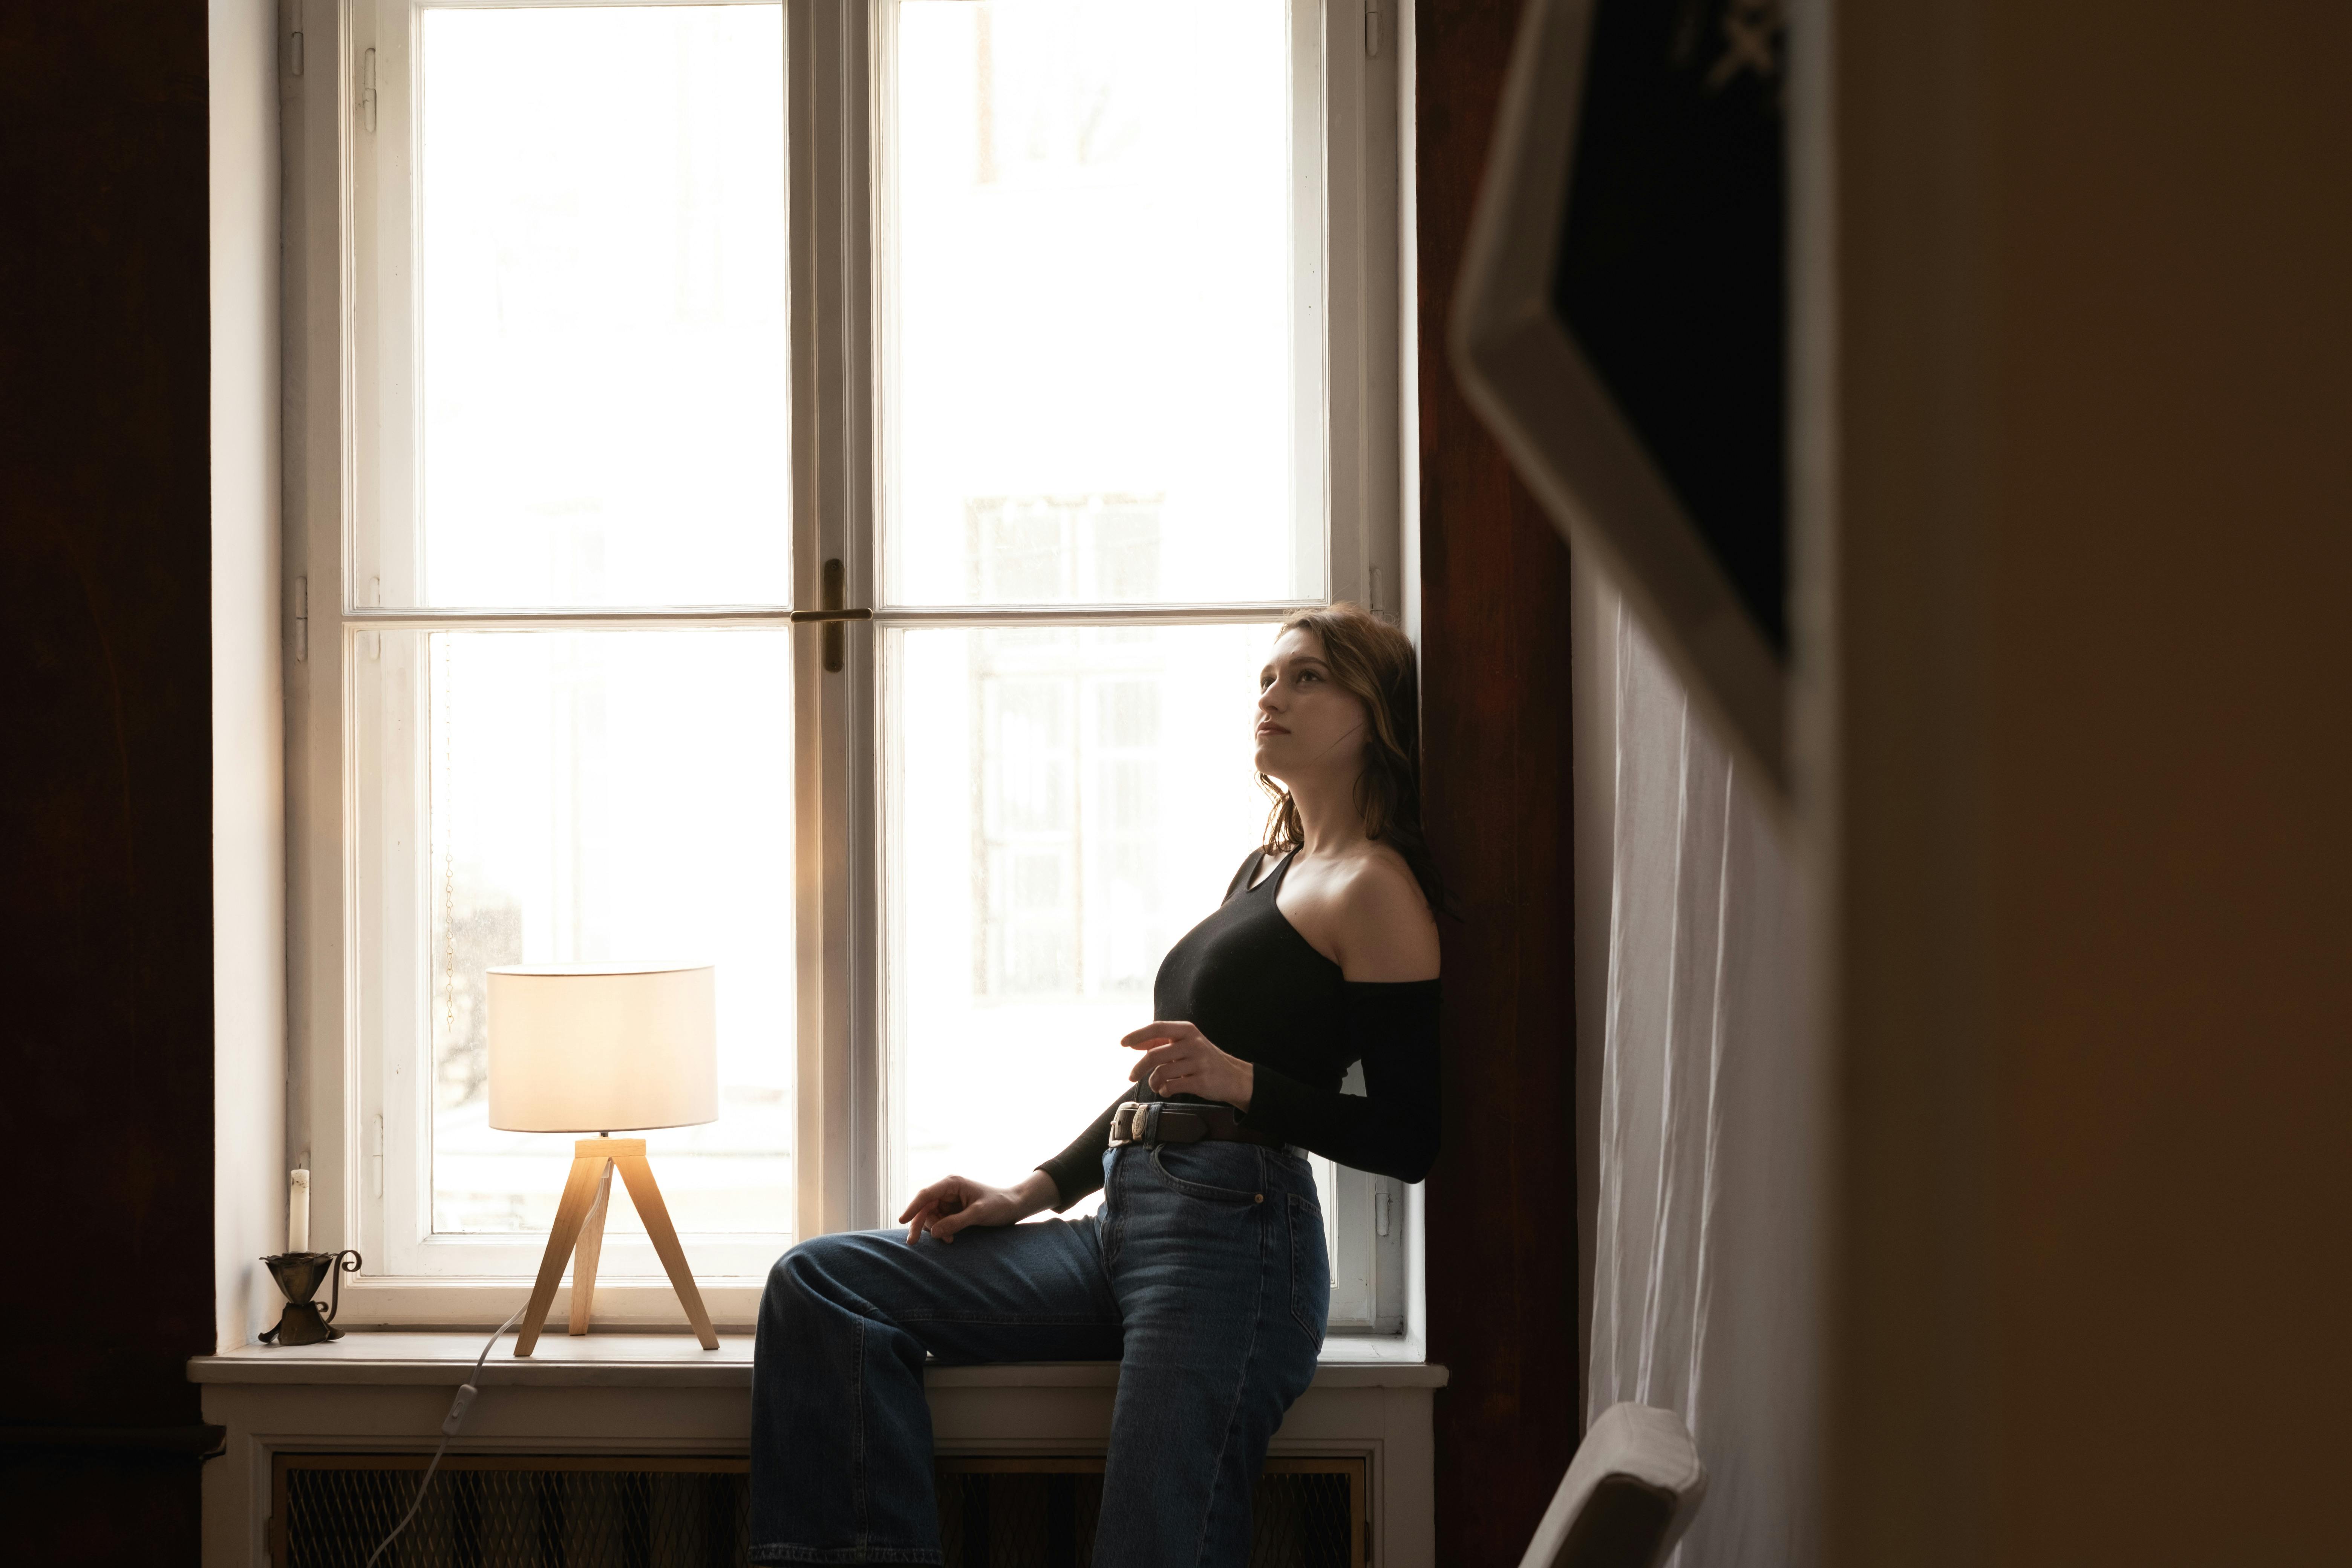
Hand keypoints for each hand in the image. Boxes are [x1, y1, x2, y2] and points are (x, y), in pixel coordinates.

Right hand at [896, 1170, 1058, 1244]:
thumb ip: (957, 1222)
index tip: (901, 1220)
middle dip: (919, 1224)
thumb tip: (934, 1232)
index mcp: (952, 1183)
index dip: (912, 1208)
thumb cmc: (1000, 1205)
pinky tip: (951, 1239)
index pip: (926, 1195)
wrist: (1015, 1206)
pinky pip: (939, 1222)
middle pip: (924, 1207)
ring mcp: (949, 1201)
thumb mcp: (979, 1214)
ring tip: (948, 1240)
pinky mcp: (953, 1211)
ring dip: (934, 1230)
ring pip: (930, 1216)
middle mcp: (948, 1190)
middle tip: (913, 1243)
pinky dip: (941, 1231)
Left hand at [1120, 1020, 1254, 1110]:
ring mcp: (1198, 1062)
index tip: (1123, 1043)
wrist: (1233, 1077)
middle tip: (1130, 1076)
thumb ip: (1161, 1043)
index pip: (1157, 1028)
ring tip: (1157, 1085)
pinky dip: (1164, 1091)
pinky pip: (1172, 1087)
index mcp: (1187, 1030)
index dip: (1138, 1035)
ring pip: (1161, 1073)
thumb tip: (1134, 1044)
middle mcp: (1193, 1043)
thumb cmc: (1203, 1059)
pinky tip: (1168, 1090)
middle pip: (1155, 1055)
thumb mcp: (1185, 1044)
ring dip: (1154, 1082)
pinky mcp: (1201, 1081)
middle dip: (1138, 1068)